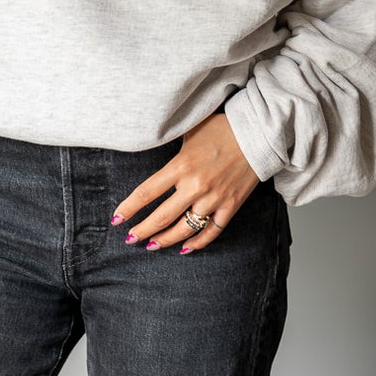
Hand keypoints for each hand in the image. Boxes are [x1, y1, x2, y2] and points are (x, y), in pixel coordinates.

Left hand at [113, 111, 258, 252]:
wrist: (259, 134)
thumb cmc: (222, 128)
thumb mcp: (190, 130)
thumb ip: (169, 141)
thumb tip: (148, 140)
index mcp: (180, 166)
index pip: (146, 193)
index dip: (128, 208)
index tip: (117, 219)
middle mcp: (195, 186)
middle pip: (161, 217)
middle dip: (142, 231)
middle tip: (130, 238)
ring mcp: (214, 198)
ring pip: (184, 229)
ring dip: (165, 240)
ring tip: (152, 245)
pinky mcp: (231, 205)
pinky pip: (212, 231)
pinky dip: (198, 242)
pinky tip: (185, 247)